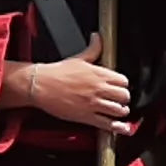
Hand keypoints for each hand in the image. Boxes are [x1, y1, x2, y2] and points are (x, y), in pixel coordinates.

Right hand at [11, 38, 131, 131]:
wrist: (40, 85)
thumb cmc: (56, 73)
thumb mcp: (78, 58)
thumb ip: (93, 49)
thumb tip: (98, 38)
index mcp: (99, 74)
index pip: (124, 80)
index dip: (123, 84)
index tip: (119, 86)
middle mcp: (99, 89)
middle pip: (125, 96)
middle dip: (123, 98)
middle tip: (118, 99)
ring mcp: (94, 104)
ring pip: (120, 110)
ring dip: (120, 111)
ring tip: (117, 111)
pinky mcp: (87, 117)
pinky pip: (108, 124)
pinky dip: (117, 127)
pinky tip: (122, 127)